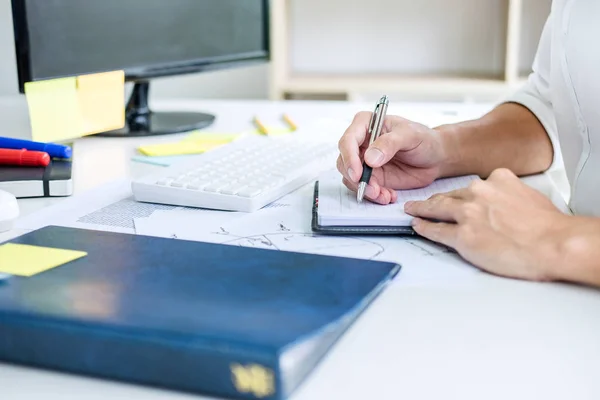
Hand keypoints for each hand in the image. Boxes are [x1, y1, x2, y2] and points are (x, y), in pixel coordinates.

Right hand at [337, 112, 446, 203]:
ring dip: (365, 190)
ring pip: (351, 178)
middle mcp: (361, 143)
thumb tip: (369, 158)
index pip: (348, 140)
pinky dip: (374, 196)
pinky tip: (388, 195)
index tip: (358, 173)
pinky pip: (364, 189)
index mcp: (366, 124)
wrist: (435, 158)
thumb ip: (389, 143)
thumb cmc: (424, 139)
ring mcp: (364, 161)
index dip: (349, 158)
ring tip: (384, 195)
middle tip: (373, 189)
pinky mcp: (371, 177)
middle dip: (356, 179)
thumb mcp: (410, 135)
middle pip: (344, 162)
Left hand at [404, 168, 569, 280]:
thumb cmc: (548, 227)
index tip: (454, 198)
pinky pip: (436, 230)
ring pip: (437, 210)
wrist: (553, 244)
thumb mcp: (530, 196)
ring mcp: (468, 214)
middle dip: (435, 201)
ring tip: (412, 210)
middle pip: (449, 196)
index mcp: (497, 180)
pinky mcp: (462, 236)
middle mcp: (479, 193)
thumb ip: (509, 194)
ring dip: (421, 210)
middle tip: (423, 203)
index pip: (471, 187)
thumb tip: (506, 202)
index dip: (460, 195)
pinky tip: (417, 226)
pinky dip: (424, 228)